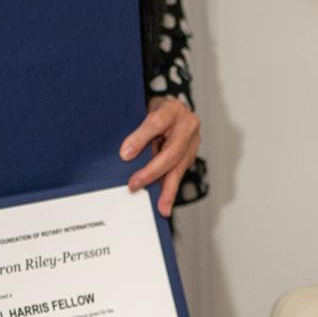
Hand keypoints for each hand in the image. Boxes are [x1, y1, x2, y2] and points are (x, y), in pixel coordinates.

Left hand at [119, 99, 200, 215]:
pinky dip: (170, 187)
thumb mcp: (144, 110)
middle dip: (152, 172)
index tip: (124, 155)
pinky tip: (165, 201)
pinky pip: (179, 172)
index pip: (156, 124)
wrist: (175, 109)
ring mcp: (193, 141)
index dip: (140, 139)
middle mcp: (188, 125)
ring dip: (169, 189)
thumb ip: (138, 131)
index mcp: (173, 110)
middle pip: (171, 153)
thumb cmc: (157, 110)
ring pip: (179, 167)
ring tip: (163, 207)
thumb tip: (126, 154)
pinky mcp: (191, 155)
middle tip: (135, 185)